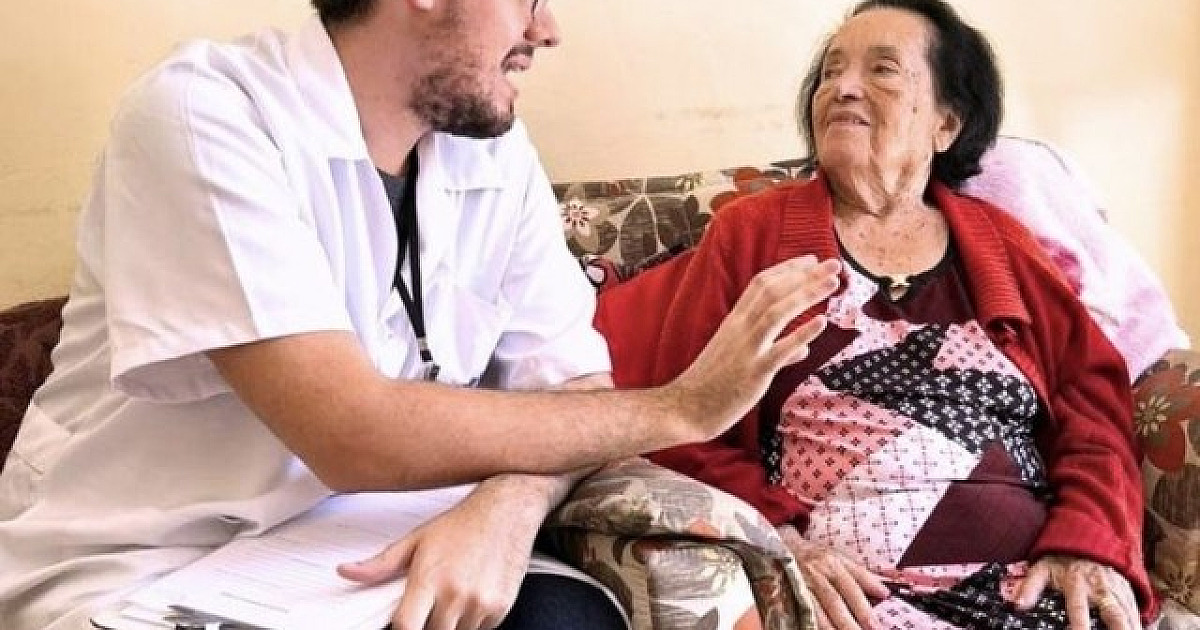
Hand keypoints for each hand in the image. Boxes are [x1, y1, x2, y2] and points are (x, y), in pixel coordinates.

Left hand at [337, 477, 553, 629]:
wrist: (508, 511)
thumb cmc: (463, 524)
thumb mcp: (417, 539)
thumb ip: (381, 563)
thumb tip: (348, 572)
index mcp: (430, 578)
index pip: (406, 626)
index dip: (402, 629)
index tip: (403, 623)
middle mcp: (456, 593)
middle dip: (429, 622)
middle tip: (433, 600)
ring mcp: (480, 603)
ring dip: (452, 622)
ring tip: (455, 593)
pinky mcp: (500, 608)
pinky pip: (480, 628)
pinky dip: (473, 619)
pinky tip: (473, 593)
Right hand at [672, 256, 840, 441]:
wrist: (685, 408)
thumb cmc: (711, 384)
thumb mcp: (738, 358)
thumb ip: (774, 350)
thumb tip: (803, 350)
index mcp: (734, 321)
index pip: (761, 284)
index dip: (788, 269)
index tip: (811, 260)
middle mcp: (739, 329)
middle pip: (773, 292)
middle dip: (805, 275)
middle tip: (834, 264)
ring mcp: (747, 349)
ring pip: (777, 312)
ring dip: (806, 294)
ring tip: (833, 283)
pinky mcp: (754, 372)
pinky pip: (780, 350)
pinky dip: (802, 333)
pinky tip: (822, 322)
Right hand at [778, 524, 888, 629]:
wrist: (785, 546)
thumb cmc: (817, 556)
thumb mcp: (841, 558)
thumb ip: (863, 576)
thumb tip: (885, 592)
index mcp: (832, 563)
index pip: (851, 588)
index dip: (863, 608)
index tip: (875, 625)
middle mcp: (816, 574)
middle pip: (834, 601)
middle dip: (849, 622)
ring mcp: (799, 585)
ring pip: (815, 610)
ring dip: (830, 628)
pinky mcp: (786, 594)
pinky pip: (800, 613)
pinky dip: (810, 624)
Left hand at [1015, 555, 1139, 629]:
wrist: (1087, 538)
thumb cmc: (1062, 558)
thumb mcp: (1042, 568)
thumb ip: (1029, 587)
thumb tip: (1016, 605)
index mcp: (1077, 584)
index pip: (1078, 608)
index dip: (1079, 625)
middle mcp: (1099, 588)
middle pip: (1114, 614)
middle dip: (1119, 629)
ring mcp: (1116, 590)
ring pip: (1128, 614)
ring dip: (1131, 627)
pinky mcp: (1127, 591)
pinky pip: (1136, 610)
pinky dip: (1139, 623)